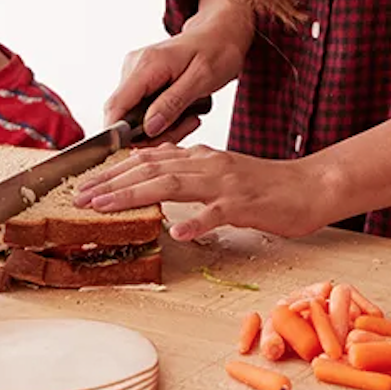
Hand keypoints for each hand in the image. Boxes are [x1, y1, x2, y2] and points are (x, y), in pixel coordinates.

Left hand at [71, 144, 331, 242]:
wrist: (310, 186)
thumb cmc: (266, 187)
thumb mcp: (220, 174)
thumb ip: (188, 172)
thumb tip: (152, 172)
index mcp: (201, 158)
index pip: (148, 160)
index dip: (113, 172)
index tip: (85, 185)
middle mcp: (208, 164)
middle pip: (151, 170)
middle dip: (111, 183)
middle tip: (80, 197)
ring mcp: (226, 183)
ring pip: (174, 185)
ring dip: (136, 196)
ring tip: (106, 207)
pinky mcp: (246, 203)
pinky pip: (218, 212)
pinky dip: (198, 221)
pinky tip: (178, 231)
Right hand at [103, 0, 253, 142]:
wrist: (221, 32)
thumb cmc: (217, 49)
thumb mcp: (202, 78)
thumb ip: (173, 103)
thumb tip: (148, 128)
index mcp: (147, 64)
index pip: (116, 105)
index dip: (118, 134)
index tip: (139, 150)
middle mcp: (135, 67)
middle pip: (125, 117)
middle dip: (153, 134)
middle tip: (188, 126)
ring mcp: (136, 73)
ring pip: (135, 117)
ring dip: (162, 127)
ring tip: (191, 118)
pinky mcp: (142, 80)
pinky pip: (143, 110)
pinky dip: (163, 118)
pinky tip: (184, 112)